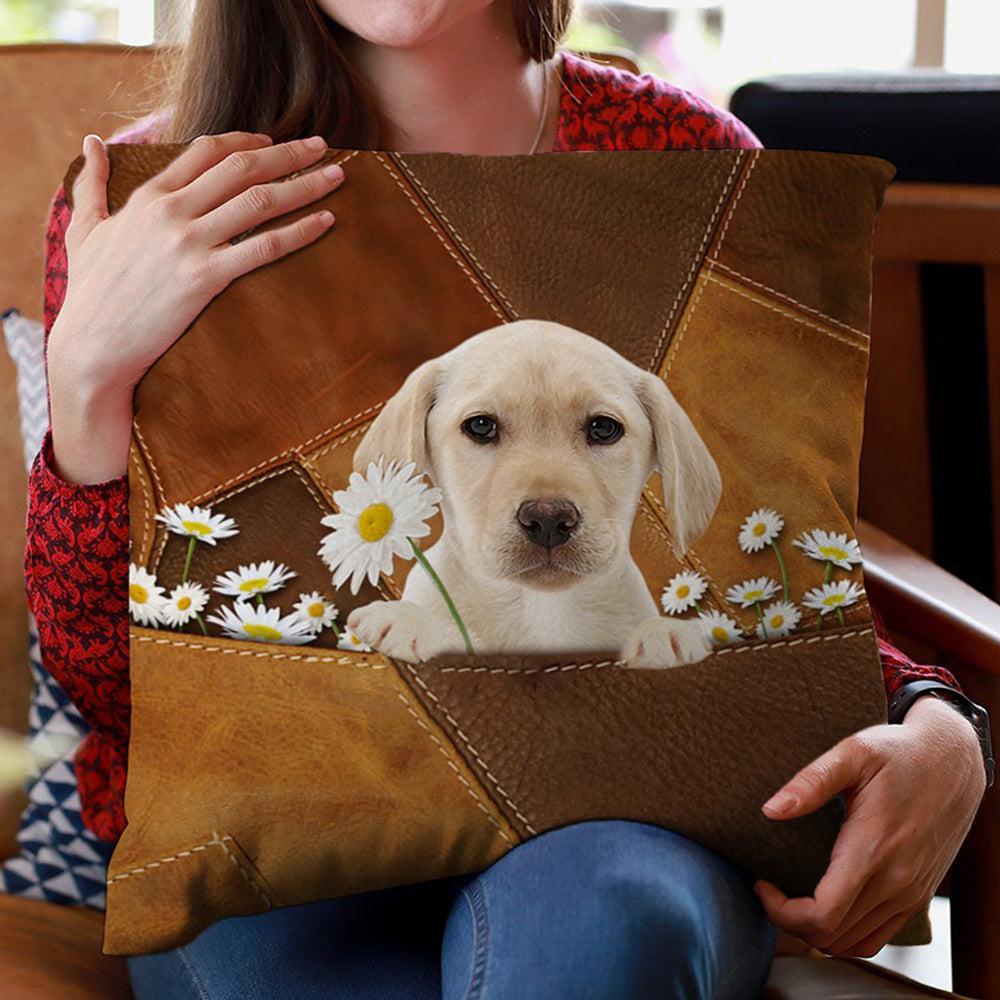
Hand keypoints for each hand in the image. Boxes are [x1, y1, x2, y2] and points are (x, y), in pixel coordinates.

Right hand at [50, 129, 344, 395]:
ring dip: (304, 184)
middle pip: (242, 167)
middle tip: (323, 146)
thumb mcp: (83, 230)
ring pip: (260, 200)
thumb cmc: (91, 292)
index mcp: (149, 196)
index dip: (247, 141)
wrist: (93, 344)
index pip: (207, 150)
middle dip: (288, 153)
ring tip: (337, 176)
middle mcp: (172, 211)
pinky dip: (300, 231)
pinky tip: (326, 222)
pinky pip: (264, 247)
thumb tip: (91, 142)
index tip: (274, 142)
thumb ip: (91, 184)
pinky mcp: (206, 277)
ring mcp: (190, 243)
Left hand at [753, 695, 986, 957]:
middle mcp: (896, 881)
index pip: (822, 914)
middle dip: (789, 921)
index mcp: (873, 849)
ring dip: (816, 932)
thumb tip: (771, 810)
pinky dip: (845, 934)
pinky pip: (877, 936)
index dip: (781, 911)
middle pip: (832, 936)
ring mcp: (910, 893)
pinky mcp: (918, 895)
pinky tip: (825, 906)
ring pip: (854, 943)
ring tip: (791, 898)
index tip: (761, 883)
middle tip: (769, 888)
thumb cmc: (899, 753)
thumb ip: (811, 782)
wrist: (953, 762)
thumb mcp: (853, 752)